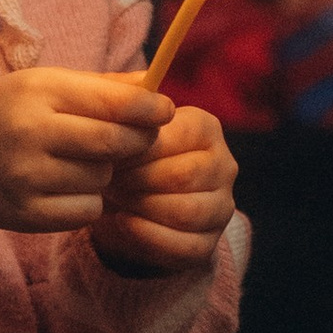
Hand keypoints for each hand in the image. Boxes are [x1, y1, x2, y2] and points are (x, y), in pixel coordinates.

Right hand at [0, 68, 171, 232]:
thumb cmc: (7, 113)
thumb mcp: (45, 86)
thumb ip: (101, 87)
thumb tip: (155, 88)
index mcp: (37, 92)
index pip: (113, 102)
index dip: (149, 108)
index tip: (164, 111)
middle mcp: (29, 133)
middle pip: (115, 143)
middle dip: (136, 143)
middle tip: (135, 141)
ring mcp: (25, 177)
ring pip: (102, 179)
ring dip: (104, 173)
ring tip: (80, 163)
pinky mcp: (25, 214)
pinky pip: (86, 210)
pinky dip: (87, 201)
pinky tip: (67, 188)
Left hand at [92, 103, 237, 276]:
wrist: (122, 206)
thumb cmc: (124, 158)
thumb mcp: (120, 126)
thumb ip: (123, 103)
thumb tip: (130, 87)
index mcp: (206, 128)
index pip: (176, 137)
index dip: (137, 150)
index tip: (108, 155)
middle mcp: (224, 165)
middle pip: (183, 176)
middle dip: (137, 180)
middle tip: (108, 181)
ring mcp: (221, 206)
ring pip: (187, 212)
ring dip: (142, 208)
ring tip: (115, 200)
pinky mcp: (209, 243)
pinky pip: (184, 246)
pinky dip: (148, 236)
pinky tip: (123, 223)